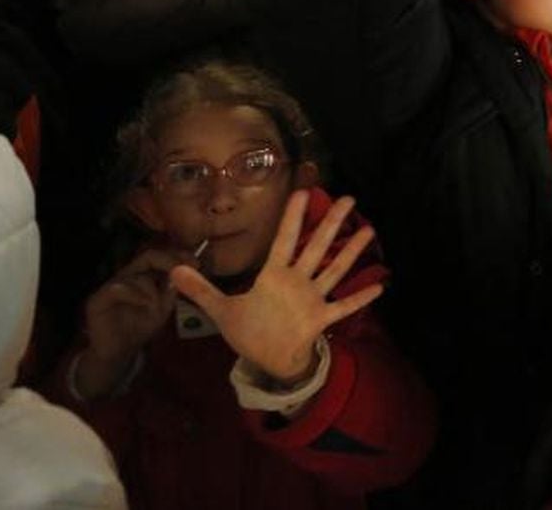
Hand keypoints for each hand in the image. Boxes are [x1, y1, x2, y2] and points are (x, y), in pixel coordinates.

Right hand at [75, 247, 191, 399]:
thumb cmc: (140, 327)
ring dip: (152, 288)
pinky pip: (118, 288)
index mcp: (141, 275)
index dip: (177, 255)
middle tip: (183, 270)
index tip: (196, 263)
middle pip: (147, 255)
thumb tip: (186, 272)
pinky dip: (136, 294)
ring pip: (136, 274)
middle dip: (169, 262)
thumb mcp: (163, 308)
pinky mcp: (97, 299)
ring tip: (158, 304)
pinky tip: (147, 304)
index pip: (159, 256)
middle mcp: (126, 275)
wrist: (118, 353)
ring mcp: (110, 286)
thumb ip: (171, 290)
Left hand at [170, 191, 382, 385]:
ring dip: (350, 252)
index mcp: (274, 276)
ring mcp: (312, 299)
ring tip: (368, 230)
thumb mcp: (221, 310)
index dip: (292, 218)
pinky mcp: (321, 319)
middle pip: (316, 247)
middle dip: (331, 224)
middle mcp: (297, 281)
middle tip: (348, 199)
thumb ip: (201, 290)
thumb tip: (172, 271)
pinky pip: (344, 307)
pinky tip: (380, 286)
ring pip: (334, 270)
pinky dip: (360, 298)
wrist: (268, 360)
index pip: (284, 240)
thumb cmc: (250, 330)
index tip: (302, 192)